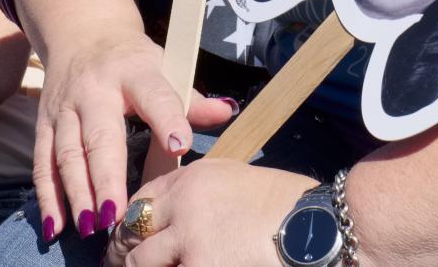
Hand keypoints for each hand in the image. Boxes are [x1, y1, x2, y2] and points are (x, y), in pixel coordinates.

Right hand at [32, 30, 235, 241]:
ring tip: (90, 226)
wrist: (81, 33)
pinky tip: (55, 225)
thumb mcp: (163, 66)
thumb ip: (190, 97)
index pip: (154, 95)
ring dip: (76, 193)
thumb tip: (226, 111)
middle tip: (116, 215)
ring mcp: (64, 107)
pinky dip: (47, 196)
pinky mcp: (43, 123)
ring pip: (66, 153)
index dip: (168, 119)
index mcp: (134, 72)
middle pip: (99, 135)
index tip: (182, 146)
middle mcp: (94, 89)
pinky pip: (42, 163)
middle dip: (106, 177)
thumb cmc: (132, 61)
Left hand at [106, 159, 314, 266]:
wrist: (317, 227)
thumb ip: (198, 193)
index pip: (140, 200)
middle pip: (131, 233)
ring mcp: (189, 241)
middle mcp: (183, 205)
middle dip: (123, 254)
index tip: (126, 239)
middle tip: (120, 264)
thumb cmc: (287, 206)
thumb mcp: (236, 180)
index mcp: (192, 178)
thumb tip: (172, 216)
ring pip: (141, 263)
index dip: (129, 224)